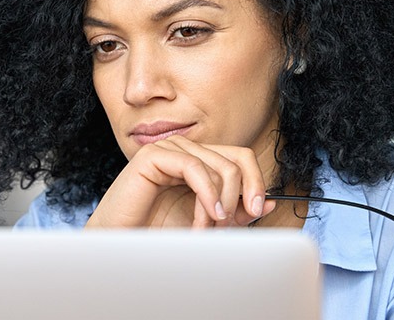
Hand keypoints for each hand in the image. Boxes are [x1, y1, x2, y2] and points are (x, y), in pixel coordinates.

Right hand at [84, 135, 276, 227]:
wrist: (122, 243)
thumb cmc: (157, 233)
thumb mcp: (208, 223)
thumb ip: (236, 211)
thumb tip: (271, 201)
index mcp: (199, 162)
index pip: (240, 157)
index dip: (255, 181)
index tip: (258, 210)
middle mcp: (185, 151)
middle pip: (236, 159)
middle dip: (239, 195)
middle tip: (229, 225)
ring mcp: (169, 150)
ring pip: (219, 166)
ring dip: (220, 203)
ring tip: (208, 229)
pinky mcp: (153, 156)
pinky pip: (194, 167)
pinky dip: (207, 194)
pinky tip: (207, 216)